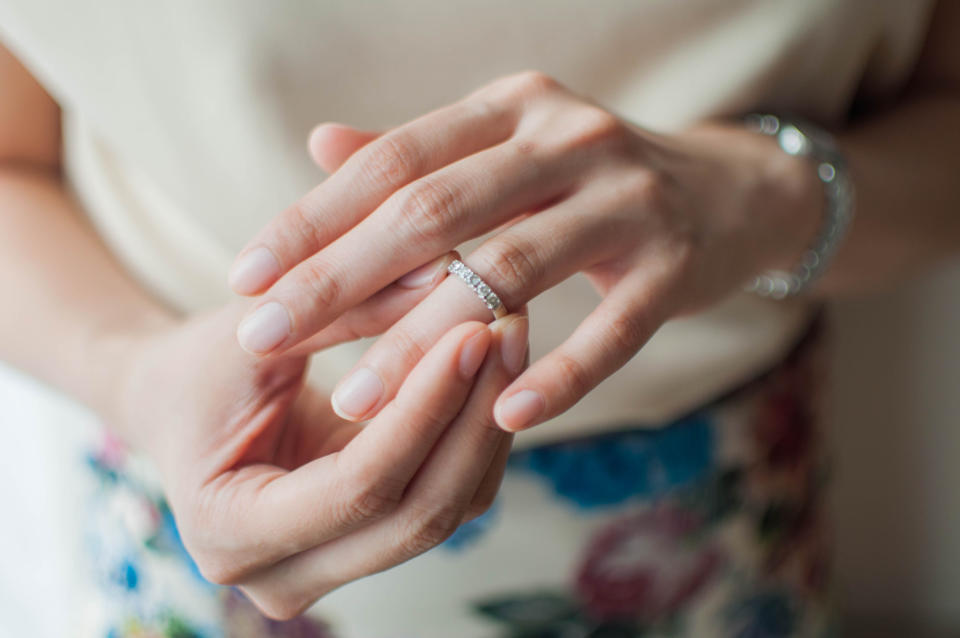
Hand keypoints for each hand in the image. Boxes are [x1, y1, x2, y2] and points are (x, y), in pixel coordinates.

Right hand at [102, 276, 526, 618]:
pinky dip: (475, 434)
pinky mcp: (372, 541)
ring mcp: (334, 568)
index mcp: (230, 532)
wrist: (177, 407)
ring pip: (447, 511)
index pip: (358, 486)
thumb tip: (450, 272)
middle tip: (507, 327)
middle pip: (417, 513)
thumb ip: (342, 309)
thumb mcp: (252, 332)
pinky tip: (492, 369)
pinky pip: (448, 496)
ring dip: (486, 423)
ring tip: (508, 334)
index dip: (424, 410)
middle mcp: (284, 574)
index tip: (471, 332)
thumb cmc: (198, 368)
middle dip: (472, 418)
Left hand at [228, 70, 820, 431]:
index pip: (394, 162)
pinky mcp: (675, 266)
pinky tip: (500, 420)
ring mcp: (628, 199)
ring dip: (427, 341)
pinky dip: (557, 375)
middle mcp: (568, 137)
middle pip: (436, 210)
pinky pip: (610, 331)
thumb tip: (320, 145)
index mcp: (513, 107)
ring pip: (511, 271)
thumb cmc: (593, 180)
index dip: (314, 217)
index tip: (244, 277)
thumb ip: (419, 153)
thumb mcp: (510, 148)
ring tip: (354, 402)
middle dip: (340, 278)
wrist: (732, 190)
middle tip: (266, 336)